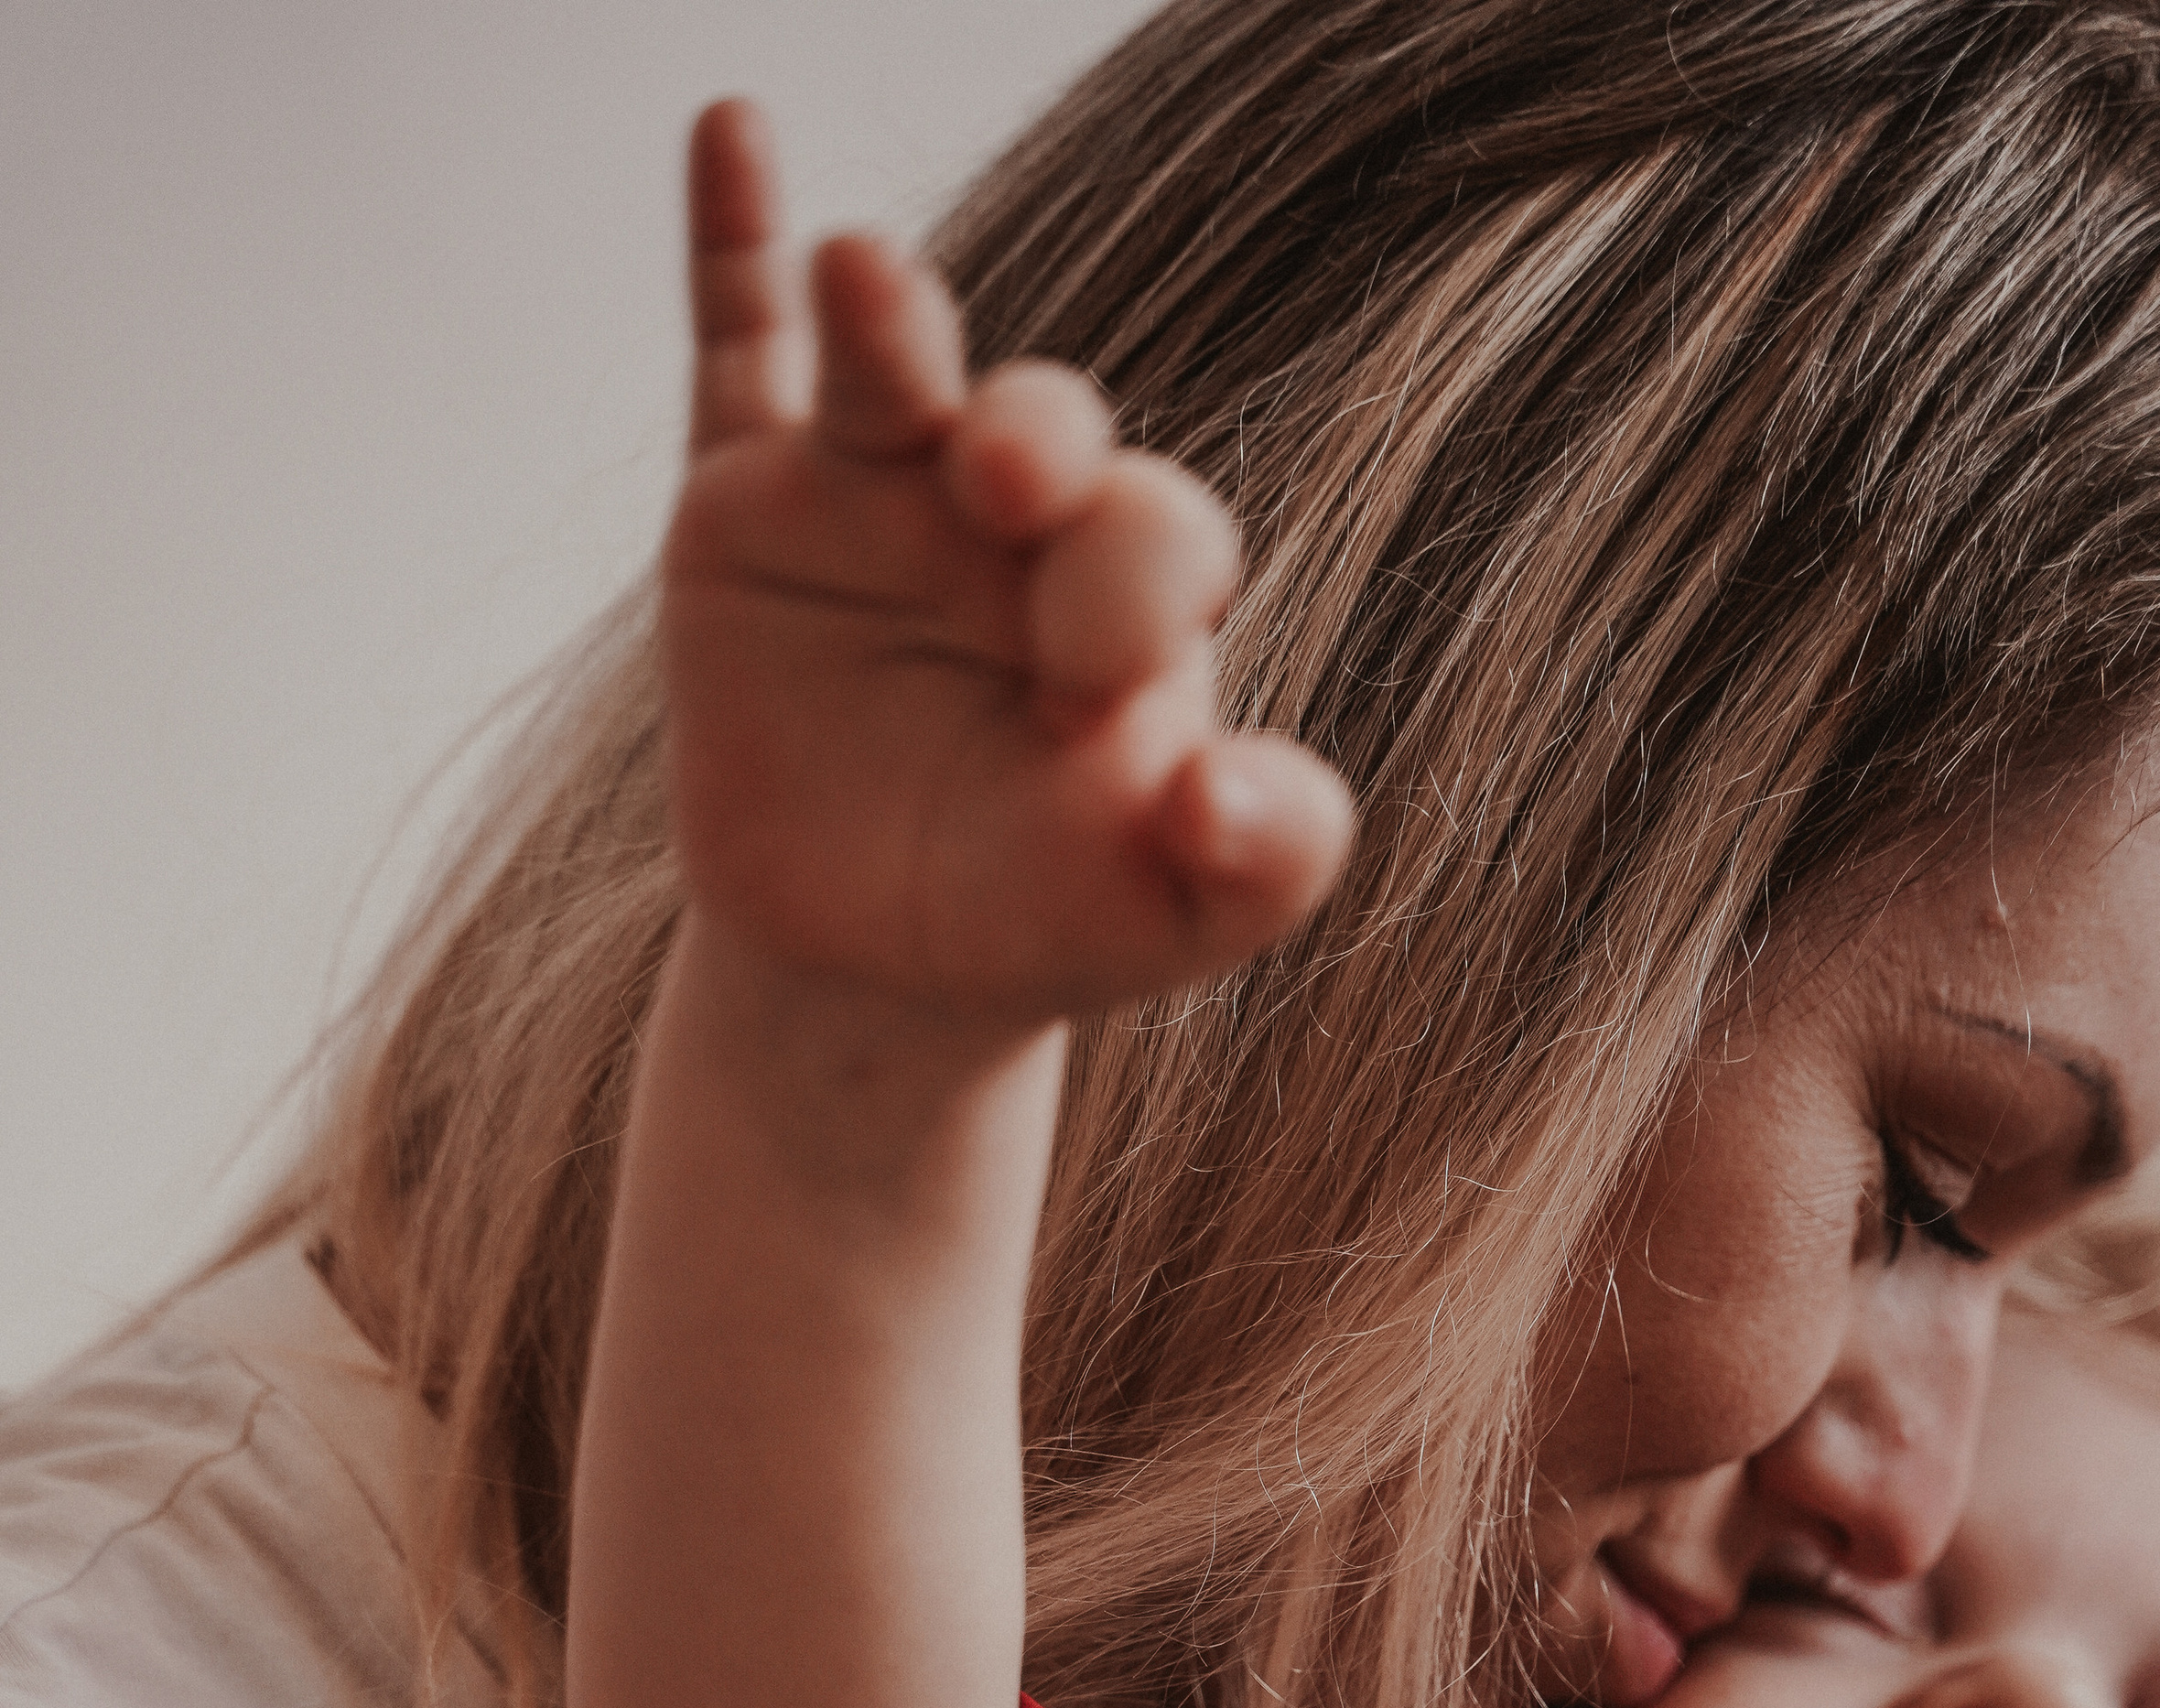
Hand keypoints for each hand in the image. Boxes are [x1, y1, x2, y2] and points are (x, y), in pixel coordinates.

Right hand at [663, 99, 1352, 1039]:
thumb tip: (1238, 801)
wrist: (873, 959)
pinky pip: (736, 359)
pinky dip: (732, 247)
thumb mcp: (1173, 920)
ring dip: (889, 319)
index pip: (1158, 541)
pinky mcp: (748, 509)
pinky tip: (733, 133)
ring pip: (894, 378)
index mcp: (1136, 599)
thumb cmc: (1042, 920)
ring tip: (867, 271)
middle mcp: (1018, 523)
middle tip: (1009, 484)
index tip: (1092, 693)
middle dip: (1034, 441)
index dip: (1134, 590)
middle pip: (1042, 429)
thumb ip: (1265, 860)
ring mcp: (881, 496)